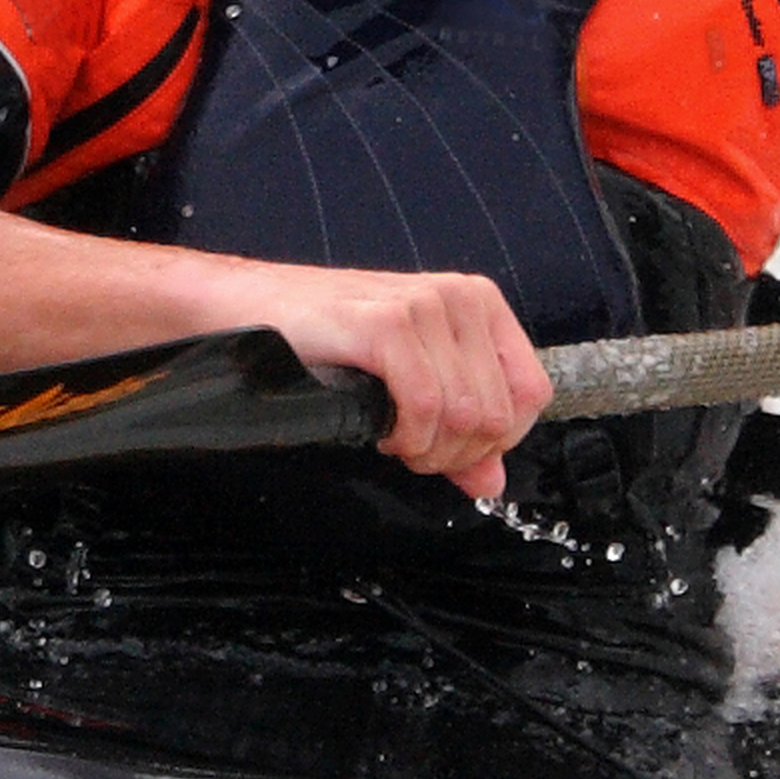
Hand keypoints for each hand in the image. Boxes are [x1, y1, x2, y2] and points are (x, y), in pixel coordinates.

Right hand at [245, 261, 549, 499]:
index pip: (531, 394)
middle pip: (497, 415)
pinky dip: (405, 436)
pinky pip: (424, 407)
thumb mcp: (408, 381)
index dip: (496, 441)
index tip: (451, 448)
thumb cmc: (328, 341)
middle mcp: (460, 298)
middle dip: (454, 453)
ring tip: (392, 437)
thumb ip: (459, 433)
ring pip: (465, 416)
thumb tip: (492, 481)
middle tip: (410, 449)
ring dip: (426, 449)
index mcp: (479, 304)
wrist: (248, 309)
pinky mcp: (386, 324)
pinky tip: (380, 429)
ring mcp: (425, 306)